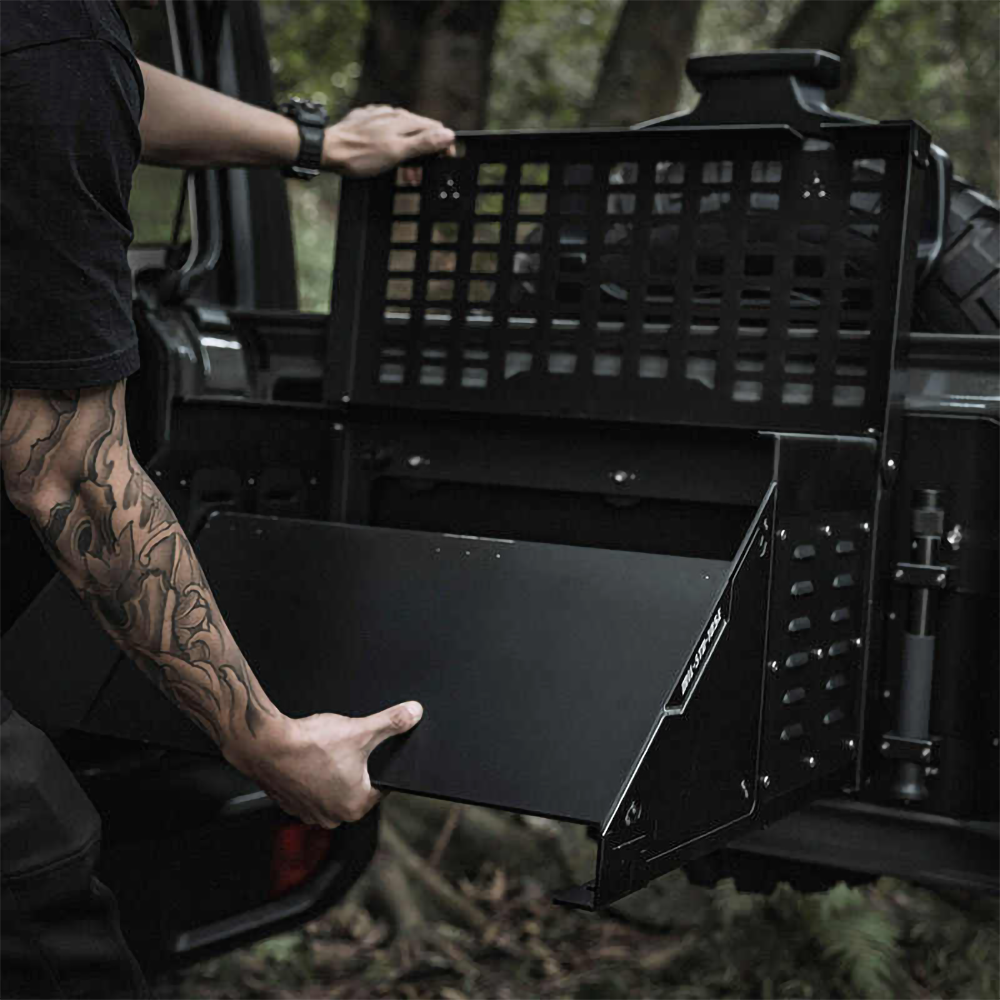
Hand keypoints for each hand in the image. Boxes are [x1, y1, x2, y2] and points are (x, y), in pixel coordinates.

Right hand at [224, 701, 422, 827]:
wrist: (266, 745)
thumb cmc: (310, 744)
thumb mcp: (360, 730)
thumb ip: (392, 722)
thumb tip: (414, 714)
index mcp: (355, 807)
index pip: (380, 786)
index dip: (377, 764)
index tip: (367, 750)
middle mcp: (333, 817)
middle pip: (355, 787)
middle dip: (353, 767)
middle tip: (342, 748)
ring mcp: (309, 813)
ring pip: (332, 788)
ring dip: (331, 772)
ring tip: (323, 753)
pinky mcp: (291, 805)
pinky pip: (311, 789)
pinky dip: (311, 776)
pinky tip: (307, 760)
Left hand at [323, 104, 454, 177]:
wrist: (327, 149)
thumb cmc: (361, 155)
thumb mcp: (397, 152)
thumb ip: (423, 143)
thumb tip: (448, 135)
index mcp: (404, 120)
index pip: (435, 129)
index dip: (443, 147)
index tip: (443, 164)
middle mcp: (393, 113)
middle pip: (420, 130)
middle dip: (424, 154)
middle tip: (418, 176)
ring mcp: (379, 115)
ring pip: (403, 132)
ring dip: (409, 153)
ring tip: (404, 173)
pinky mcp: (366, 120)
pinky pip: (386, 131)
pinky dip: (392, 146)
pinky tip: (386, 157)